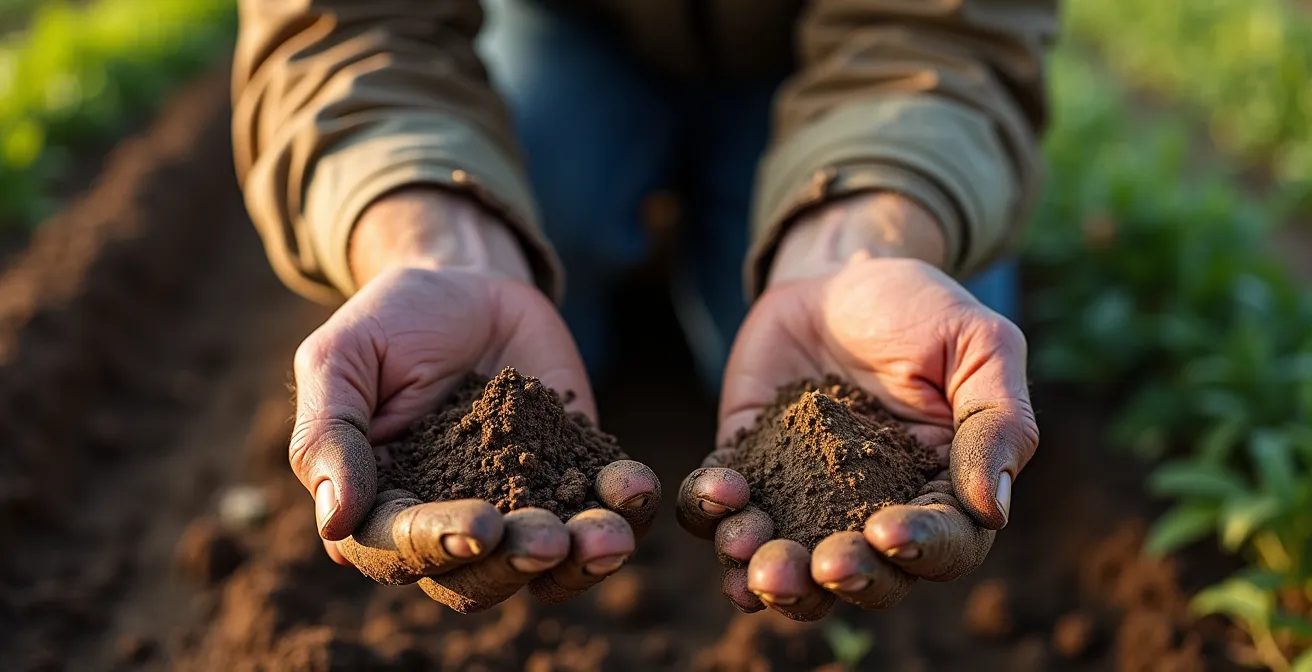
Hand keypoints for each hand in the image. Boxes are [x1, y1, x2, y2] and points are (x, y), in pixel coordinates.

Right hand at [291, 188, 659, 612]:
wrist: (468, 285)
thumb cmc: (392, 322)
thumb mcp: (340, 359)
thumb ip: (328, 435)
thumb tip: (334, 523)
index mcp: (380, 509)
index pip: (401, 550)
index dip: (439, 545)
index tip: (479, 525)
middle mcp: (448, 528)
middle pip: (476, 580)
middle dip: (516, 564)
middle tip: (548, 537)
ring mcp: (517, 509)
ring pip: (545, 569)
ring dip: (578, 561)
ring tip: (606, 534)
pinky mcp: (573, 480)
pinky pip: (603, 518)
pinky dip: (623, 513)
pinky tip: (634, 488)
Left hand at [677, 193, 1037, 619]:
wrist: (838, 275)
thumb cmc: (921, 308)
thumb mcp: (980, 346)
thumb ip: (999, 423)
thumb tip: (991, 512)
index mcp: (942, 495)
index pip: (944, 548)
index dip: (919, 551)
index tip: (886, 531)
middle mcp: (871, 515)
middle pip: (863, 578)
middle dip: (840, 580)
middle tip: (821, 566)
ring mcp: (802, 500)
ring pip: (786, 565)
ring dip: (767, 573)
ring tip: (750, 552)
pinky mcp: (746, 471)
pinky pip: (719, 511)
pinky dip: (712, 512)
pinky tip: (720, 491)